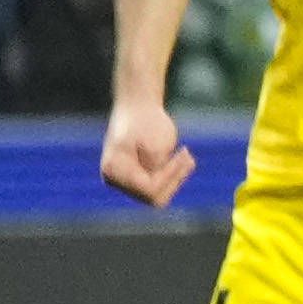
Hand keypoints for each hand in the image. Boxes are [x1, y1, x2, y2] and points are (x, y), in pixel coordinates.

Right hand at [96, 89, 189, 207]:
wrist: (137, 107)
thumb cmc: (146, 121)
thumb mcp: (157, 142)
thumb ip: (157, 168)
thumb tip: (157, 194)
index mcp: (115, 169)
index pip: (148, 188)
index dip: (170, 176)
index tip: (184, 154)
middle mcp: (114, 179)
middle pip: (151, 197)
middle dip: (173, 180)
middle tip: (188, 158)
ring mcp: (122, 180)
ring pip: (154, 195)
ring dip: (174, 178)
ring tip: (187, 157)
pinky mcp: (133, 177)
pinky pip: (154, 187)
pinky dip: (170, 176)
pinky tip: (182, 160)